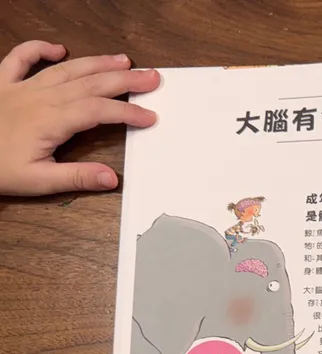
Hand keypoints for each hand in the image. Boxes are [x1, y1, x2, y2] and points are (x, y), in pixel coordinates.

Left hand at [0, 41, 159, 195]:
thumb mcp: (38, 182)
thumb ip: (77, 178)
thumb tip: (112, 178)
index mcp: (49, 121)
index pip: (99, 111)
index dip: (128, 112)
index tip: (149, 117)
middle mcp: (39, 98)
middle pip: (90, 83)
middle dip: (125, 80)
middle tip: (152, 77)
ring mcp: (21, 88)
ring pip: (66, 69)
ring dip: (97, 63)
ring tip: (123, 61)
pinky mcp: (4, 84)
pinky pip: (20, 58)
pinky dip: (38, 49)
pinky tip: (57, 48)